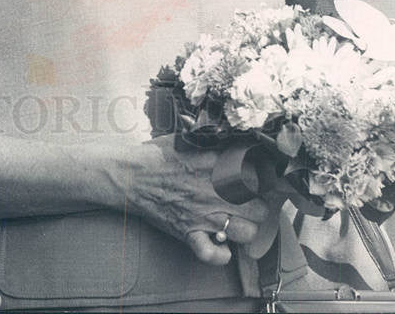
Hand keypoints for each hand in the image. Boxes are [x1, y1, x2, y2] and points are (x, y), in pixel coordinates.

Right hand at [112, 136, 268, 265]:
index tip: (262, 181)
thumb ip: (216, 143)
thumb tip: (238, 142)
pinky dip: (220, 255)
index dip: (263, 181)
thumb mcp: (191, 139)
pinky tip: (222, 247)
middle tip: (250, 203)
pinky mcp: (188, 232)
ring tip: (238, 222)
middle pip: (259, 208)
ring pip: (246, 232)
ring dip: (245, 229)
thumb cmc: (159, 155)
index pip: (258, 176)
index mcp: (217, 164)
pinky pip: (212, 254)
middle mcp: (215, 190)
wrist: (131, 174)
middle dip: (258, 206)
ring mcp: (203, 214)